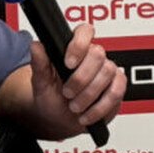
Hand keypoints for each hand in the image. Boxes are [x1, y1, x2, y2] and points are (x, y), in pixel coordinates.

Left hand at [28, 23, 125, 137]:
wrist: (61, 121)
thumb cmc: (53, 99)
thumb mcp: (42, 84)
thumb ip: (40, 64)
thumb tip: (36, 46)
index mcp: (75, 50)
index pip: (85, 31)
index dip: (79, 45)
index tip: (68, 63)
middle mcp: (94, 57)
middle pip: (98, 55)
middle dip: (80, 78)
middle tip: (67, 93)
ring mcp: (108, 71)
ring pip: (107, 73)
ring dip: (88, 95)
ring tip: (74, 106)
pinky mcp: (117, 87)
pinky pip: (116, 92)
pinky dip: (99, 108)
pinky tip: (86, 115)